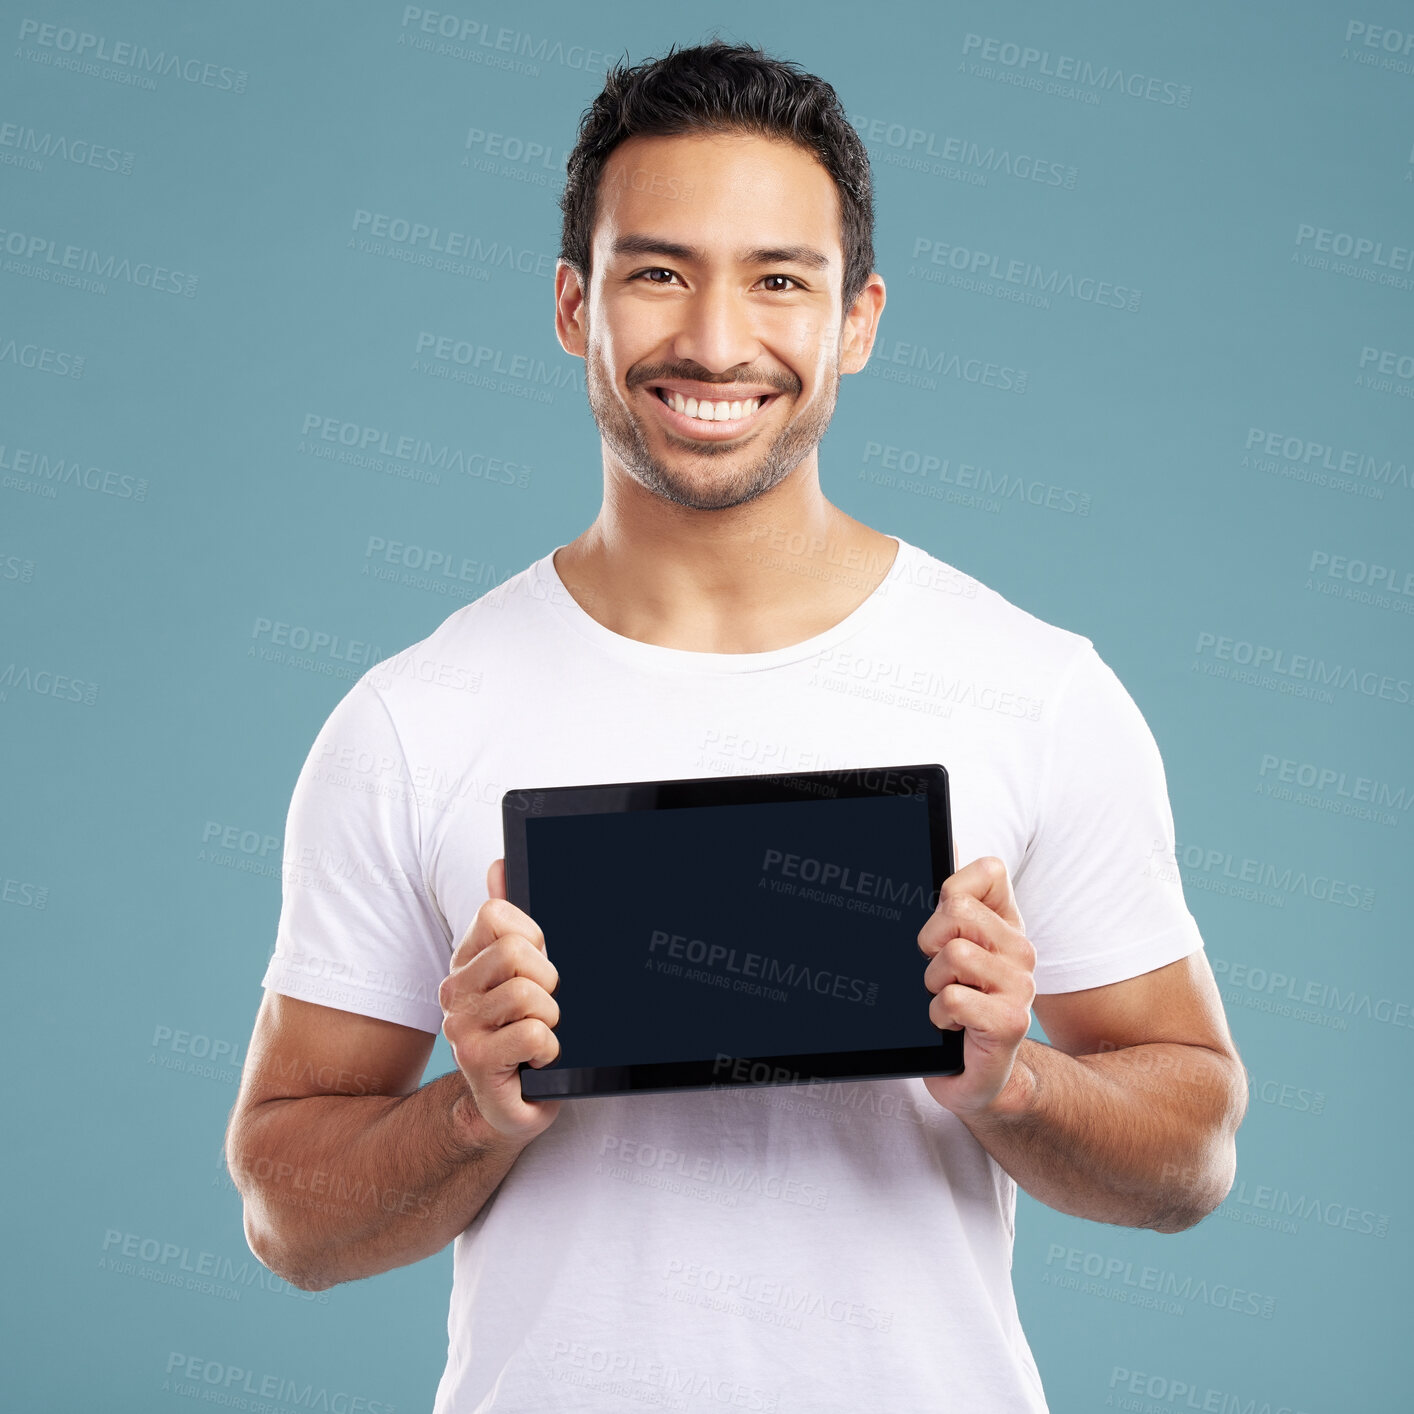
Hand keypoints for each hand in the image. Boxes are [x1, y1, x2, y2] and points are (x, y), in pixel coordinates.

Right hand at [438, 857, 561, 1144]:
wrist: (514, 1102)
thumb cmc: (523, 1031)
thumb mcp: (524, 971)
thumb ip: (512, 920)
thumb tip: (499, 864)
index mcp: (467, 959)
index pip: (496, 913)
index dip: (533, 936)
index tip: (537, 963)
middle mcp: (455, 989)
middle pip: (516, 952)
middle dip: (548, 980)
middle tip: (543, 1006)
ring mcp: (460, 1026)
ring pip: (529, 994)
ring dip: (550, 1018)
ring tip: (539, 1033)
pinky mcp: (475, 1061)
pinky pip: (534, 1034)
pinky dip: (549, 1048)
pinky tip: (537, 1058)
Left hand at [917, 856, 1036, 1118]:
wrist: (977, 1075)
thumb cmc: (959, 1006)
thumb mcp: (950, 945)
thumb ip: (951, 897)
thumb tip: (948, 840)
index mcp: (1006, 924)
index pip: (990, 870)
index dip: (951, 891)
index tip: (943, 924)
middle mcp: (1021, 949)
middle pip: (957, 909)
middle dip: (929, 942)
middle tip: (938, 972)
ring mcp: (1021, 986)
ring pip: (952, 953)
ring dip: (932, 982)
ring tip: (945, 1000)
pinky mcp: (1010, 1022)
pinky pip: (952, 998)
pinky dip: (938, 1014)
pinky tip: (951, 1026)